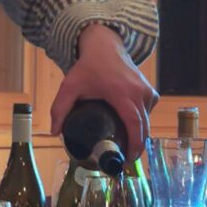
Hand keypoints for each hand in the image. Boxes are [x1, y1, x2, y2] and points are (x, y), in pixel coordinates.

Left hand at [50, 23, 158, 159]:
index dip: (133, 144)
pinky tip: (131, 130)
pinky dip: (142, 122)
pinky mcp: (151, 90)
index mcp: (122, 93)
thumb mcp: (70, 86)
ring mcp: (148, 90)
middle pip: (144, 127)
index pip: (134, 124)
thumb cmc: (87, 67)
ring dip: (139, 134)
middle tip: (123, 159)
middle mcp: (139, 92)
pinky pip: (149, 112)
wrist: (105, 46)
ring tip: (125, 146)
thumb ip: (60, 108)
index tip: (126, 159)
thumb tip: (55, 133)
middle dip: (136, 146)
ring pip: (147, 120)